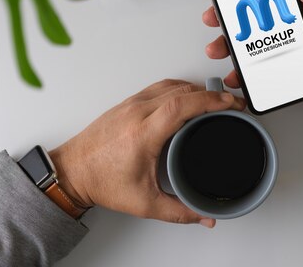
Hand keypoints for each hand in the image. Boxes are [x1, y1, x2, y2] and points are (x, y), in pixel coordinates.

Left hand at [48, 79, 245, 227]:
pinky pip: (158, 87)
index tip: (229, 104)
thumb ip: (180, 212)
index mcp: (142, 133)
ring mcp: (130, 104)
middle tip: (230, 105)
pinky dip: (179, 89)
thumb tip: (205, 216)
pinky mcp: (127, 103)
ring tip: (213, 101)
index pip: (181, 105)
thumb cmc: (101, 182)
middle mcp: (136, 113)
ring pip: (170, 85)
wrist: (72, 172)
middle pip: (181, 91)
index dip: (210, 101)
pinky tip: (187, 98)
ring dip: (195, 90)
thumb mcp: (144, 203)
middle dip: (210, 94)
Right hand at [203, 0, 302, 106]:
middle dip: (232, 3)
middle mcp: (295, 18)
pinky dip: (243, 68)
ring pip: (251, 33)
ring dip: (230, 37)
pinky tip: (236, 72)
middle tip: (217, 7)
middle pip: (257, 4)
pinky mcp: (282, 61)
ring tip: (220, 44)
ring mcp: (286, 40)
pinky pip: (257, 61)